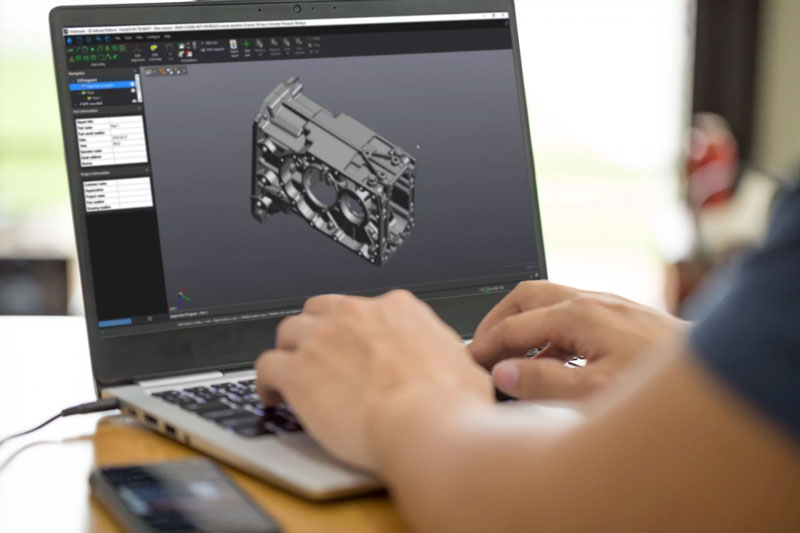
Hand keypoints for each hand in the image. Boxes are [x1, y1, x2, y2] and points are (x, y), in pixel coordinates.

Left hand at [255, 290, 493, 471]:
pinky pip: (265, 366)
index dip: (354, 330)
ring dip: (289, 352)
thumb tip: (457, 368)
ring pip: (288, 331)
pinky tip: (271, 396)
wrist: (425, 425)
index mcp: (397, 309)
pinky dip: (265, 382)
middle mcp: (356, 315)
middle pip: (320, 311)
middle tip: (318, 355)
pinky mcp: (298, 372)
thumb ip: (446, 357)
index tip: (354, 346)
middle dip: (316, 331)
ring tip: (291, 374)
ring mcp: (323, 340)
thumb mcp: (463, 368)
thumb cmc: (449, 404)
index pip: (364, 307)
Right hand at [469, 281, 688, 399]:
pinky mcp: (619, 316)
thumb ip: (543, 383)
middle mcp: (590, 301)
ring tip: (511, 357)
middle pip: (526, 295)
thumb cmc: (660, 385)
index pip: (514, 325)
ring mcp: (607, 305)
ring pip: (548, 301)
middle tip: (482, 347)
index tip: (469, 362)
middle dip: (498, 319)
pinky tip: (551, 361)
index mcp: (578, 314)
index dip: (486, 345)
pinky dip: (548, 332)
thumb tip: (503, 373)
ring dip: (523, 324)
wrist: (716, 373)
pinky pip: (569, 313)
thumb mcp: (595, 392)